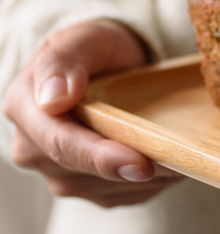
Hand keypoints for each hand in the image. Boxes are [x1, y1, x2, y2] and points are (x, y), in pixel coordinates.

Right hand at [2, 19, 182, 206]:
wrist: (110, 68)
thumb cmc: (96, 50)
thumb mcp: (83, 39)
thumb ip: (63, 62)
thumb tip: (53, 99)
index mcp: (25, 110)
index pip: (60, 144)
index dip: (100, 158)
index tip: (140, 163)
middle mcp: (35, 150)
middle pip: (84, 173)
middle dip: (133, 169)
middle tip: (179, 159)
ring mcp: (61, 174)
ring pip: (109, 189)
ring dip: (148, 176)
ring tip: (179, 149)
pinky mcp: (92, 189)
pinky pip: (126, 194)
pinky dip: (154, 181)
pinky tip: (169, 158)